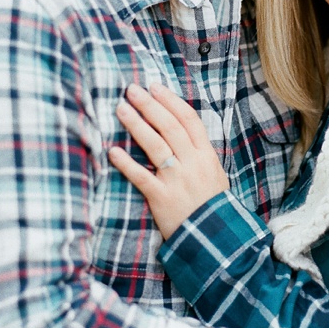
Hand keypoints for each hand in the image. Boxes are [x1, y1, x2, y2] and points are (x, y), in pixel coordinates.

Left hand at [109, 83, 228, 238]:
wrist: (216, 240)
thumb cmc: (212, 206)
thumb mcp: (215, 175)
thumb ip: (200, 154)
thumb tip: (184, 132)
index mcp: (206, 155)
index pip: (188, 120)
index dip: (171, 101)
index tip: (155, 87)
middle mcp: (192, 163)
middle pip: (169, 127)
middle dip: (149, 105)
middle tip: (131, 89)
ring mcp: (177, 180)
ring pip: (155, 145)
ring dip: (136, 125)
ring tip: (120, 108)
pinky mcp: (162, 198)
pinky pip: (141, 177)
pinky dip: (126, 164)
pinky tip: (112, 151)